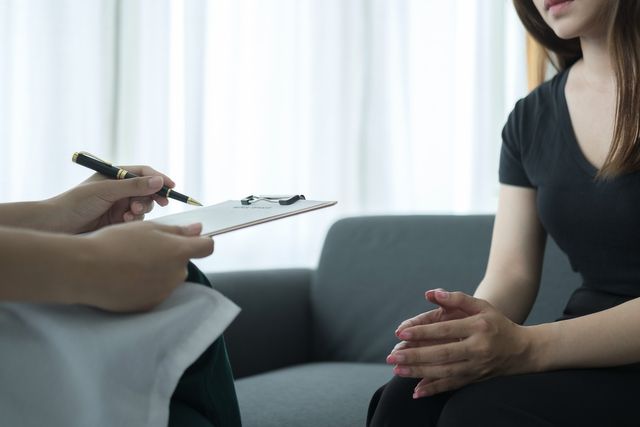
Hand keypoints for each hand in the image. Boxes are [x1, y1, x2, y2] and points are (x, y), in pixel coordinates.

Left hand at [50, 165, 175, 233]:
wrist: (57, 225)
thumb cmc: (76, 202)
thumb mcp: (107, 191)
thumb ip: (134, 186)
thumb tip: (159, 180)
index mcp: (114, 175)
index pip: (143, 173)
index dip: (159, 179)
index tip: (171, 187)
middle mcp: (119, 189)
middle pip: (147, 190)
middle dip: (150, 198)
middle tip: (151, 205)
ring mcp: (119, 204)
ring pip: (143, 206)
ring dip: (141, 210)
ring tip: (130, 214)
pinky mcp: (118, 220)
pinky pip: (136, 219)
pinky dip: (134, 220)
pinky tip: (125, 221)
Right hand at [72, 221, 212, 311]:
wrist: (85, 269)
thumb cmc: (115, 242)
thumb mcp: (147, 228)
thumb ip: (177, 231)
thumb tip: (199, 230)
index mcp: (179, 252)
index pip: (207, 247)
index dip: (200, 241)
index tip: (191, 238)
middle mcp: (176, 275)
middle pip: (183, 263)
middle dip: (171, 256)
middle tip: (145, 248)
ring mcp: (163, 292)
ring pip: (168, 277)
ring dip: (158, 270)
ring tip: (131, 263)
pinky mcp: (149, 305)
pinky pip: (154, 291)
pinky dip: (145, 285)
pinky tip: (126, 278)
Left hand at [386, 290, 530, 397]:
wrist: (522, 350)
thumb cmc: (497, 323)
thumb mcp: (481, 306)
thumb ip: (456, 298)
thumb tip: (431, 293)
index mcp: (478, 327)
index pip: (445, 330)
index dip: (422, 331)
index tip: (401, 332)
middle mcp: (478, 349)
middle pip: (442, 354)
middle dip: (415, 356)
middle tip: (393, 355)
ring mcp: (477, 367)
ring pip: (444, 372)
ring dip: (419, 372)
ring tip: (397, 369)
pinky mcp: (475, 379)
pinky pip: (452, 386)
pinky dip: (434, 389)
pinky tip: (416, 391)